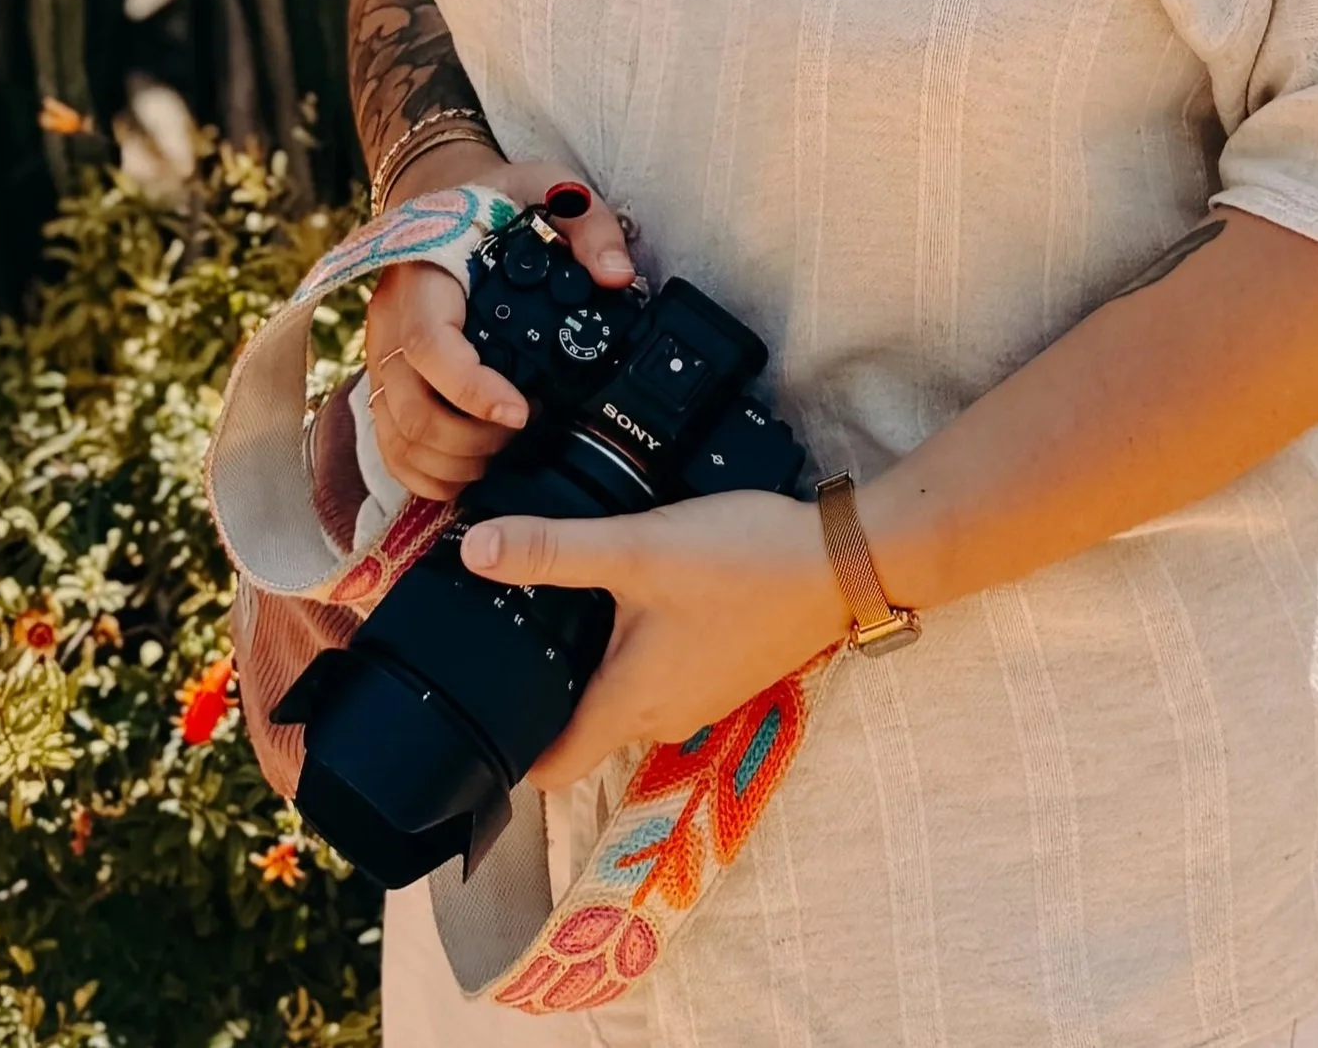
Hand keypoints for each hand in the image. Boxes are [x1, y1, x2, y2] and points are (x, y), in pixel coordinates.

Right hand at [363, 149, 636, 502]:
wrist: (443, 193)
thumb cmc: (498, 200)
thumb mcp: (551, 192)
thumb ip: (589, 228)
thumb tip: (616, 277)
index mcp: (425, 274)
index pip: (429, 344)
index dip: (472, 389)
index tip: (522, 412)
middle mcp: (392, 319)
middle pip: (410, 406)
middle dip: (469, 440)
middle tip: (522, 433)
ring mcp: (381, 352)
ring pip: (396, 435)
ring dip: (448, 462)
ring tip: (499, 453)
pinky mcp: (384, 377)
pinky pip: (387, 443)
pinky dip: (422, 472)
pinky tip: (466, 469)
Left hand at [460, 491, 852, 787]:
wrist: (842, 562)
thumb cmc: (740, 563)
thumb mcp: (637, 548)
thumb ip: (556, 549)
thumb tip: (475, 550)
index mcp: (630, 704)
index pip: (552, 770)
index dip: (510, 755)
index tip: (477, 719)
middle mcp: (664, 718)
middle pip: (587, 728)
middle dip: (553, 690)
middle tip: (517, 632)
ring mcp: (703, 699)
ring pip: (630, 698)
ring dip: (603, 664)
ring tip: (577, 605)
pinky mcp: (730, 672)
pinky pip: (668, 676)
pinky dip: (647, 649)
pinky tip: (648, 597)